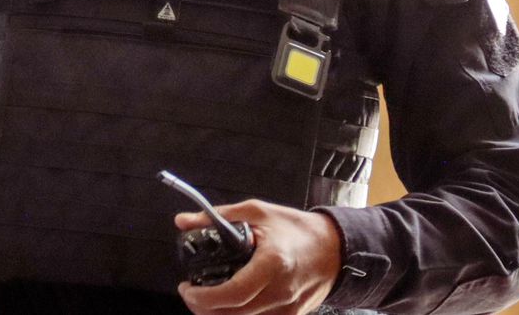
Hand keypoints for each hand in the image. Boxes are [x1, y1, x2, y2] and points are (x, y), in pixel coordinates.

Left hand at [174, 200, 342, 314]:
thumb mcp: (257, 212)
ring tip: (205, 299)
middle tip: (190, 294)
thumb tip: (183, 221)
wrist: (335, 249)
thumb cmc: (297, 229)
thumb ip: (219, 217)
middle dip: (204, 310)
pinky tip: (227, 304)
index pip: (234, 293)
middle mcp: (281, 292)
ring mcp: (288, 309)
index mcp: (272, 264)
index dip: (204, 298)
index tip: (187, 288)